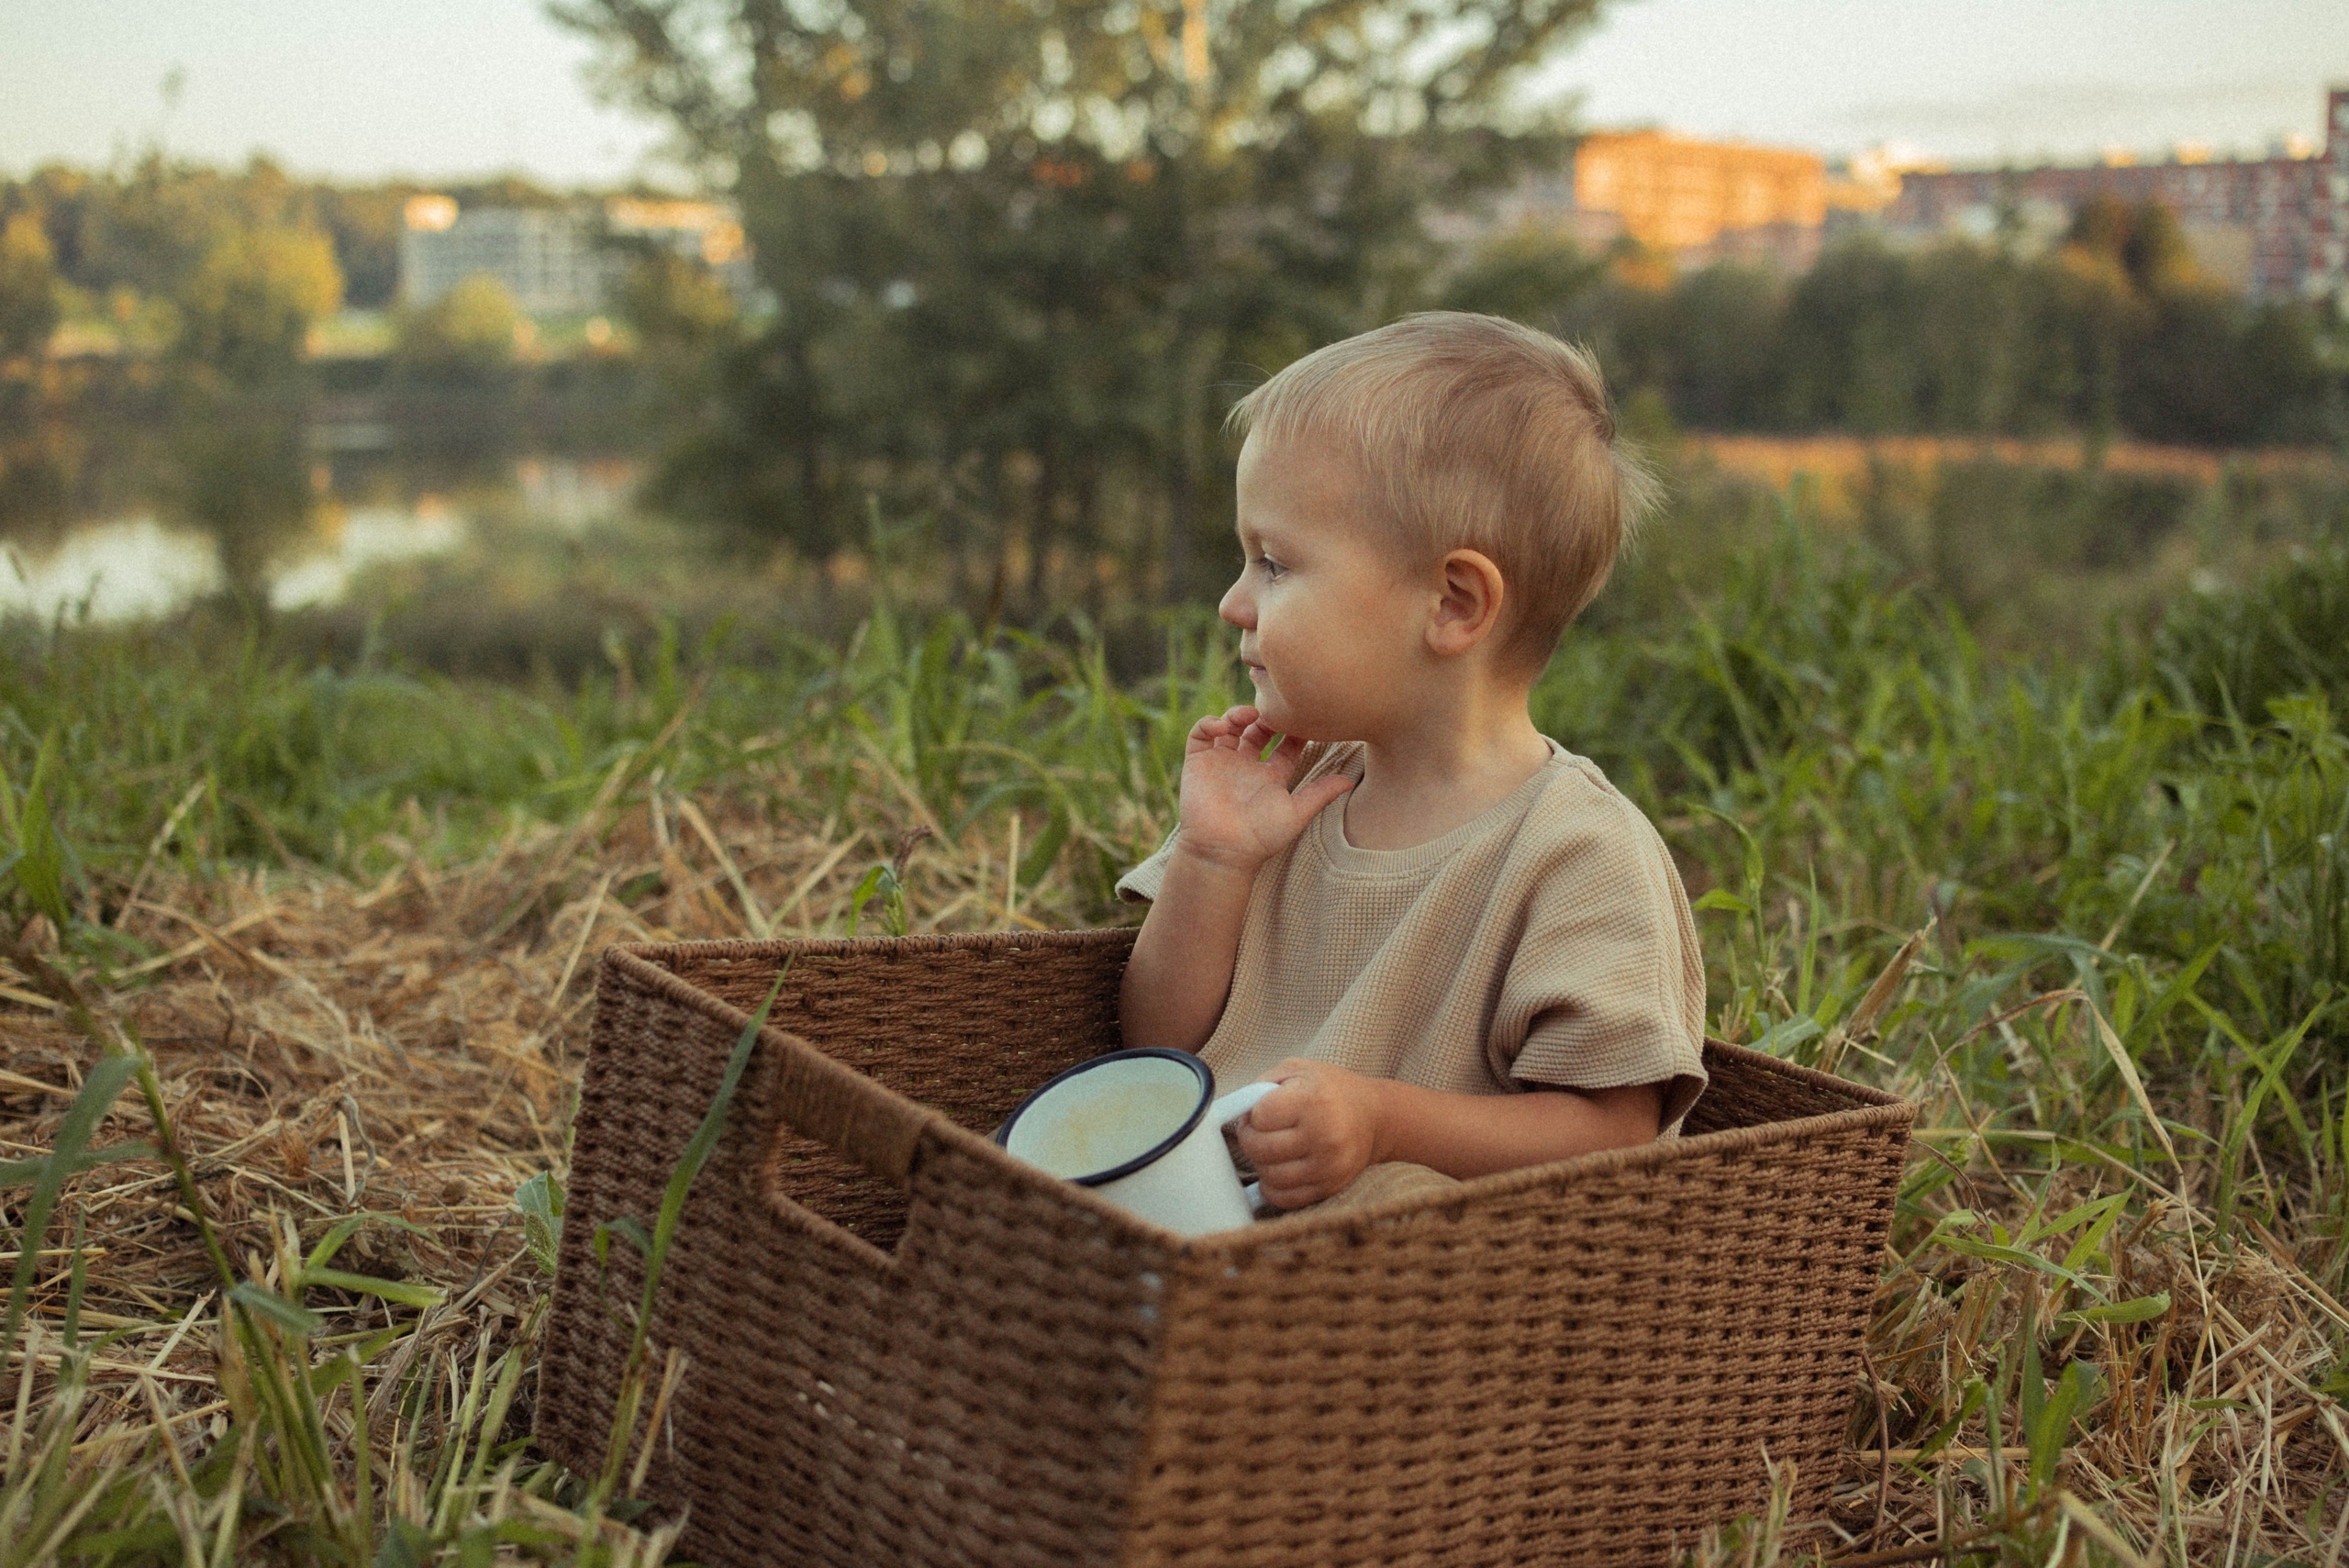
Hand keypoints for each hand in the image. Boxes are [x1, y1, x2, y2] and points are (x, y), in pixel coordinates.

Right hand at [1176, 706, 1353, 871]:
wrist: (1222, 849)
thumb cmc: (1261, 836)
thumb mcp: (1297, 812)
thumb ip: (1321, 793)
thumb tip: (1350, 781)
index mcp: (1271, 777)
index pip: (1286, 746)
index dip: (1295, 730)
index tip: (1303, 717)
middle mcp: (1246, 767)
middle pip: (1258, 730)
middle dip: (1267, 716)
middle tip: (1274, 710)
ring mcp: (1221, 763)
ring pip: (1230, 726)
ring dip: (1238, 714)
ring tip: (1249, 715)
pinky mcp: (1198, 762)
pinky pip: (1200, 734)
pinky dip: (1209, 723)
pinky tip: (1223, 727)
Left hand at [1233, 1058, 1385, 1208]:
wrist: (1376, 1118)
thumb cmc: (1331, 1090)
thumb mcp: (1298, 1070)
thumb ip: (1261, 1085)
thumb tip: (1232, 1111)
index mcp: (1314, 1100)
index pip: (1260, 1117)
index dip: (1252, 1115)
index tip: (1260, 1112)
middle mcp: (1324, 1135)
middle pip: (1260, 1149)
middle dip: (1250, 1139)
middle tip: (1258, 1131)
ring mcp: (1328, 1166)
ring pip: (1269, 1176)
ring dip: (1261, 1163)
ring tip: (1272, 1148)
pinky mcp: (1330, 1188)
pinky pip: (1285, 1198)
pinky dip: (1273, 1187)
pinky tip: (1280, 1169)